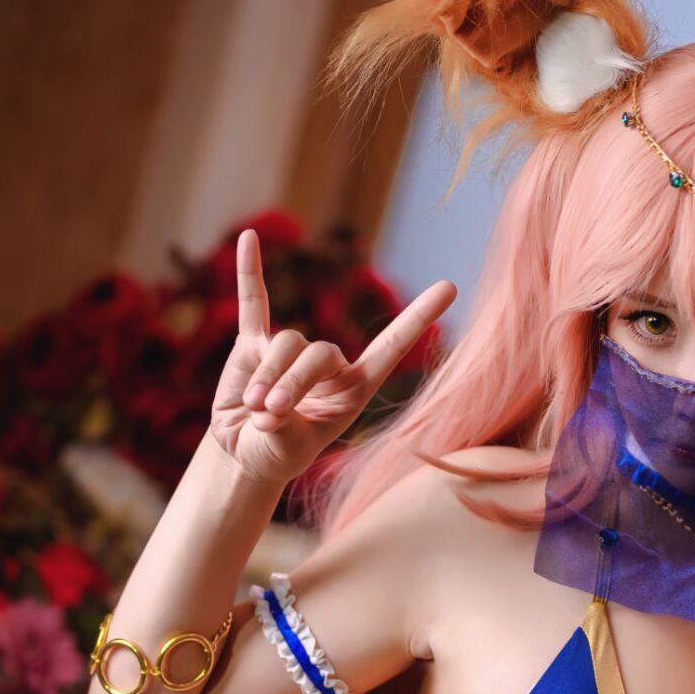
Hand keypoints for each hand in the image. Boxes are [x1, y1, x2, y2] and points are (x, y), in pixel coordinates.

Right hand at [206, 228, 455, 487]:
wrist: (244, 454)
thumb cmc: (276, 454)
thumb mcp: (286, 449)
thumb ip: (281, 423)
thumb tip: (264, 402)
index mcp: (353, 389)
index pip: (391, 348)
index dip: (417, 319)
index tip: (449, 286)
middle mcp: (328, 365)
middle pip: (318, 352)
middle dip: (294, 381)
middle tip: (271, 413)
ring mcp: (291, 351)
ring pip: (285, 342)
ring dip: (266, 376)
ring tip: (252, 408)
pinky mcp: (252, 344)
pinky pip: (254, 303)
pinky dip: (250, 272)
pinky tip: (249, 239)